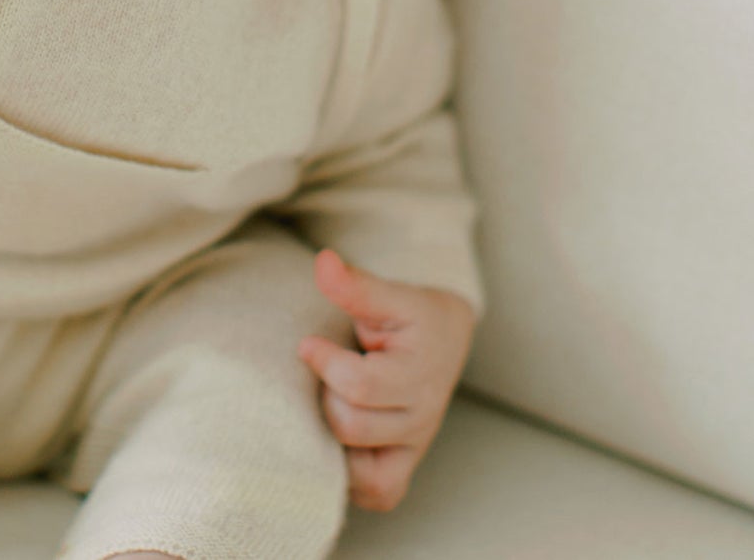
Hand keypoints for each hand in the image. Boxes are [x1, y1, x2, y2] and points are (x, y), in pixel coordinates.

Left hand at [297, 250, 476, 512]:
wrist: (444, 338)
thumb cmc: (412, 316)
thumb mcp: (390, 294)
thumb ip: (356, 285)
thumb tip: (323, 262)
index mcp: (419, 374)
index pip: (360, 385)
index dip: (324, 362)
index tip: (309, 343)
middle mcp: (421, 418)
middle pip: (352, 426)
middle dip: (327, 396)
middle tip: (326, 372)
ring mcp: (414, 448)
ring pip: (360, 469)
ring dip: (334, 435)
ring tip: (334, 401)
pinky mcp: (403, 469)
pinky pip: (375, 492)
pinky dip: (349, 473)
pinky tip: (339, 436)